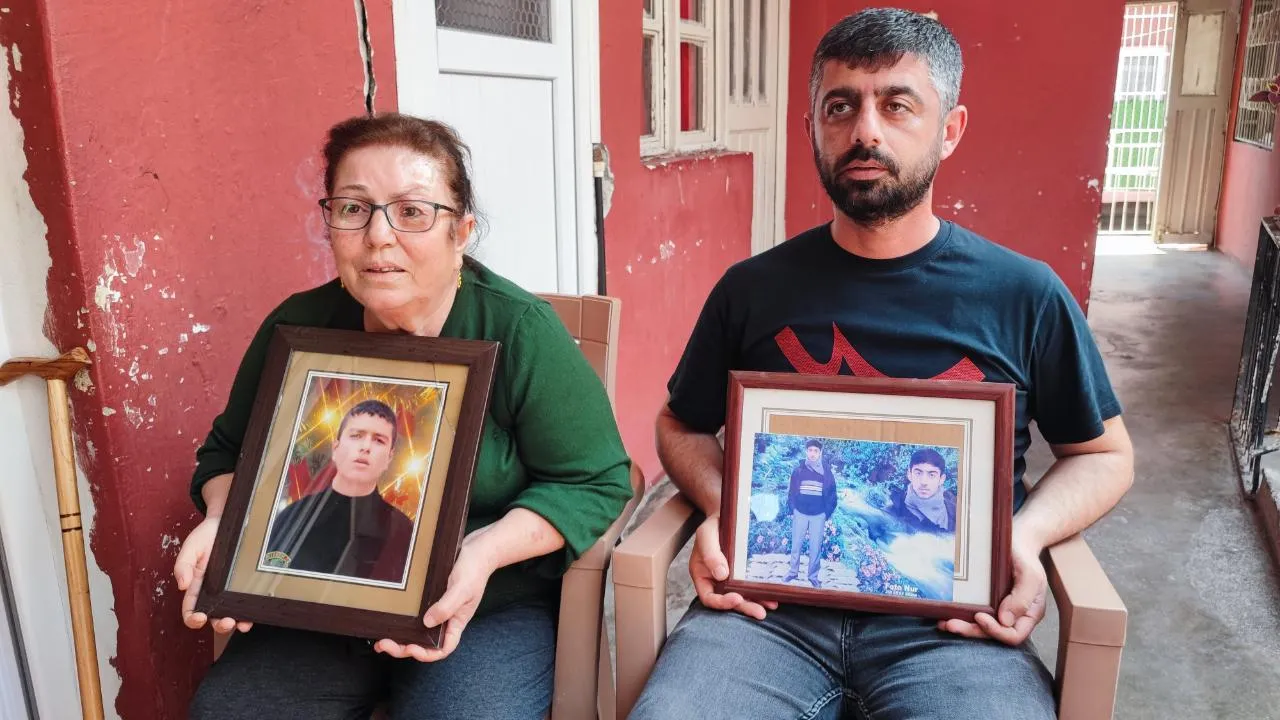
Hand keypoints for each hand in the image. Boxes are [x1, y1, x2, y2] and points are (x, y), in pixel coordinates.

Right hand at [173, 516, 252, 634]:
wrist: (228, 519)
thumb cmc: (206, 535)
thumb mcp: (191, 548)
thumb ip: (183, 565)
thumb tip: (182, 585)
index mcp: (197, 588)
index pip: (192, 610)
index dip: (194, 619)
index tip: (200, 618)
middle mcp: (214, 593)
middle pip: (214, 617)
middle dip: (220, 624)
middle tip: (227, 622)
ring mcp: (231, 589)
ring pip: (233, 613)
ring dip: (237, 622)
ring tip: (242, 623)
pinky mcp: (245, 583)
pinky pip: (249, 601)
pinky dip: (252, 610)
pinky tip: (255, 613)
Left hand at [374, 543, 494, 661]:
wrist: (477, 548)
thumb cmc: (475, 569)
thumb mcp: (462, 588)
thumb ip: (447, 606)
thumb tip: (427, 623)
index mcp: (456, 622)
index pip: (443, 648)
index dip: (427, 654)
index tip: (411, 648)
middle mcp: (445, 619)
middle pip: (425, 643)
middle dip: (405, 648)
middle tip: (385, 644)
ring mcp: (437, 608)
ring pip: (418, 631)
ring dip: (400, 638)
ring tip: (382, 640)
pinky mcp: (430, 597)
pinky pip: (415, 615)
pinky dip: (403, 621)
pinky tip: (391, 619)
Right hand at [690, 514, 777, 619]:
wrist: (726, 516)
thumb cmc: (712, 526)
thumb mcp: (706, 534)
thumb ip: (710, 553)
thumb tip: (722, 575)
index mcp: (703, 576)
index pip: (709, 598)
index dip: (721, 603)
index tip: (736, 598)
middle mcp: (718, 582)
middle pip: (729, 601)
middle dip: (744, 607)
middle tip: (759, 613)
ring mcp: (733, 579)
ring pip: (744, 596)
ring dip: (757, 602)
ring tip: (771, 605)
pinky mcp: (746, 574)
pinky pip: (753, 586)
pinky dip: (763, 592)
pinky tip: (774, 595)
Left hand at [938, 534, 1045, 645]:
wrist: (1016, 543)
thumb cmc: (1026, 559)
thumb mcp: (1030, 575)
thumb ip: (1022, 598)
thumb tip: (1005, 621)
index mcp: (1028, 615)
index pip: (1014, 636)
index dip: (996, 631)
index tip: (980, 617)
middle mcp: (1012, 617)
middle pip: (992, 634)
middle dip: (971, 631)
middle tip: (951, 624)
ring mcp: (998, 610)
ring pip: (980, 627)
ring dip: (962, 627)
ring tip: (943, 623)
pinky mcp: (985, 602)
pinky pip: (972, 614)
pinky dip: (960, 615)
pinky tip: (944, 613)